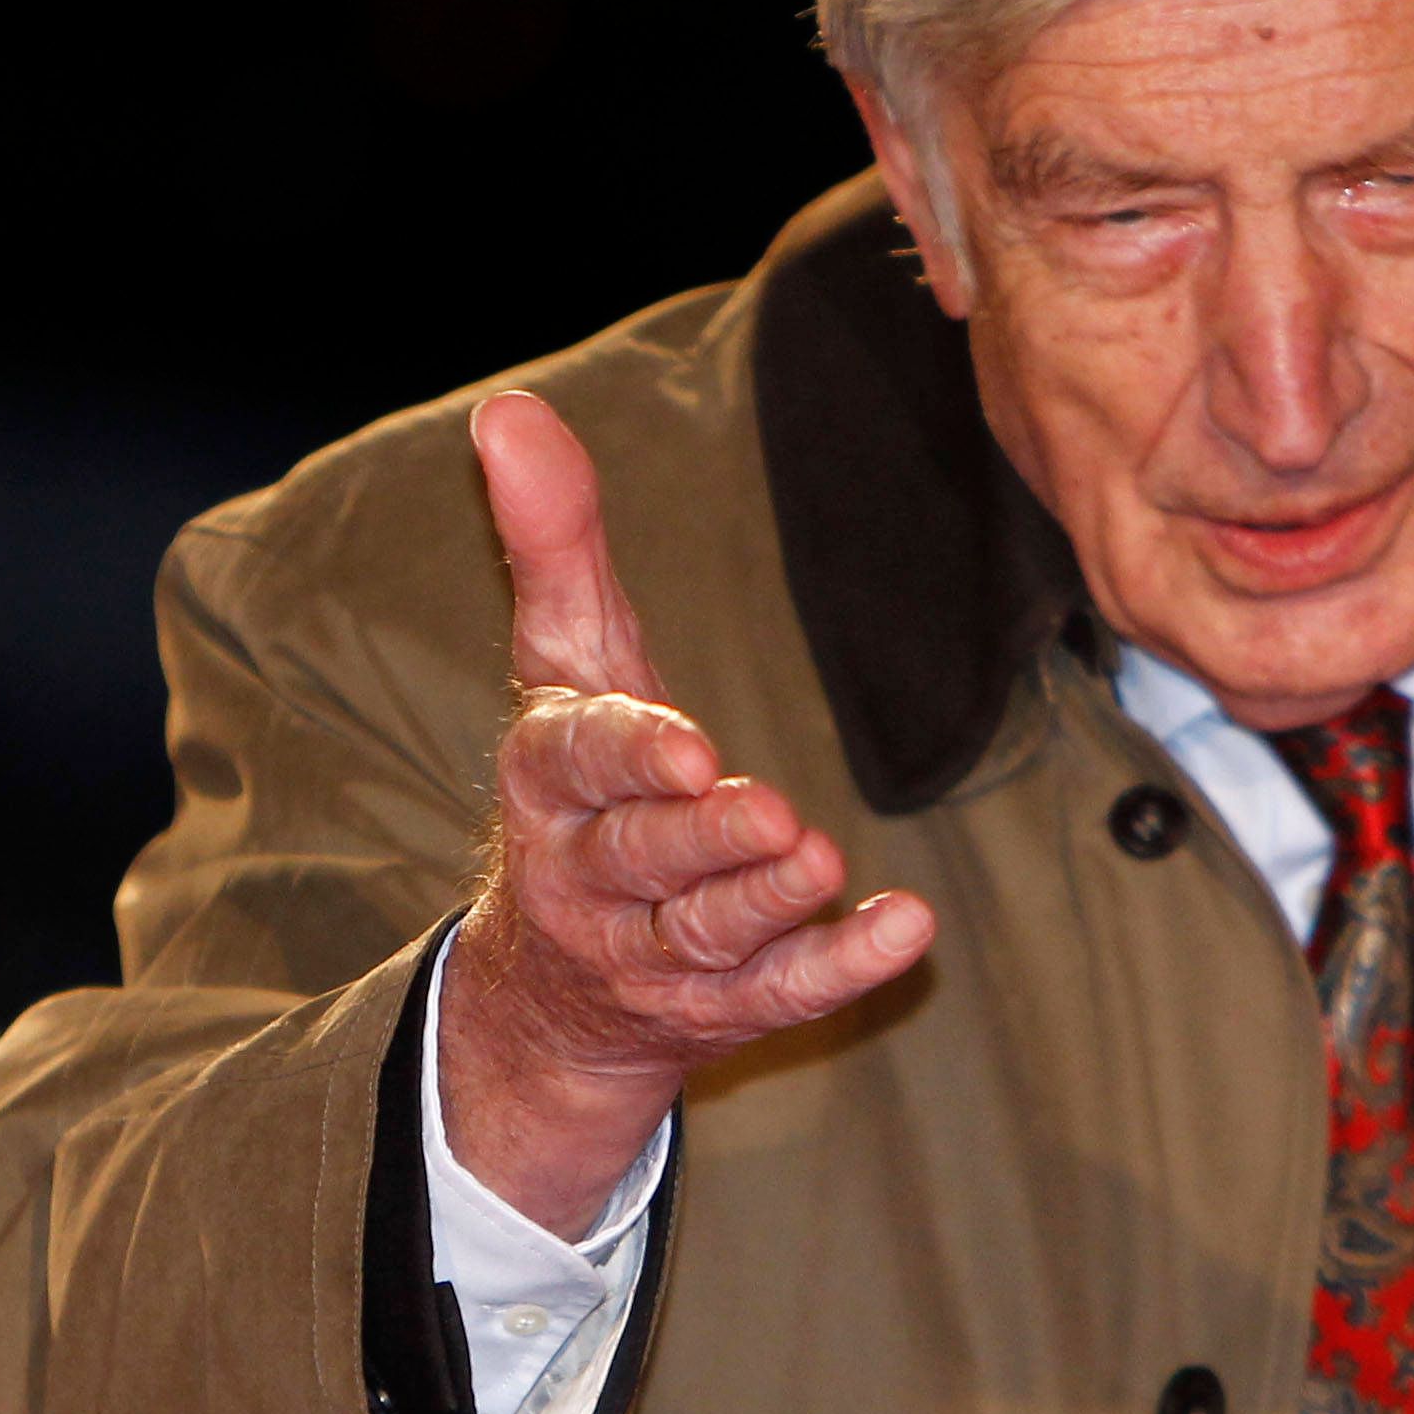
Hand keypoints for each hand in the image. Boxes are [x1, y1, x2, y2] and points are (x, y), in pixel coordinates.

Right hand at [441, 391, 933, 1234]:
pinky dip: (840, 965)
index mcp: (546, 783)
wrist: (551, 992)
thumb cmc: (582, 786)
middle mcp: (588, 876)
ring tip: (821, 859)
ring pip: (706, 932)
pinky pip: (779, 994)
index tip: (688, 749)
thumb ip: (552, 541)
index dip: (629, 757)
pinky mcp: (723, 1006)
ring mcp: (654, 953)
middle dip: (702, 839)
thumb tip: (506, 407)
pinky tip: (907, 928)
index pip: (576, 763)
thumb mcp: (563, 662)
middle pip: (643, 857)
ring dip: (764, 902)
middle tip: (773, 813)